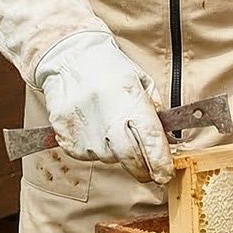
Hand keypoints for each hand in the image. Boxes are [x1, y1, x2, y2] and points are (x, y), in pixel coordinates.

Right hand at [34, 31, 173, 184]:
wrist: (69, 58)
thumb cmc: (109, 69)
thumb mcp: (140, 81)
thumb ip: (154, 110)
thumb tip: (166, 141)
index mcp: (130, 99)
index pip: (151, 140)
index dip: (160, 162)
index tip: (165, 174)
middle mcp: (107, 116)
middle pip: (130, 158)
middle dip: (142, 169)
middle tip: (147, 171)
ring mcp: (85, 128)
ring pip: (107, 158)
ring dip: (114, 151)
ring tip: (108, 125)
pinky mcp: (66, 136)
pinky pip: (86, 155)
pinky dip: (93, 148)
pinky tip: (91, 126)